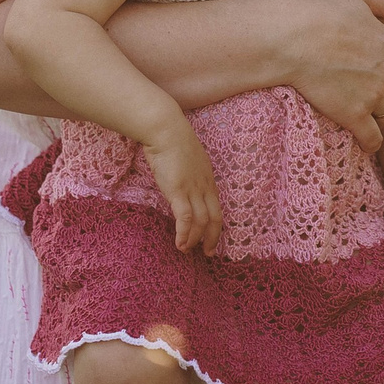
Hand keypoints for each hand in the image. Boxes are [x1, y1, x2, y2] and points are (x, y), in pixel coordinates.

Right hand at [141, 122, 223, 254]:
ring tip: (186, 250)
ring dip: (194, 239)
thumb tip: (181, 183)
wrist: (166, 129)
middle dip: (212, 238)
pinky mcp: (178, 191)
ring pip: (201, 222)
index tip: (211, 238)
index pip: (217, 208)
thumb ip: (188, 174)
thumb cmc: (172, 140)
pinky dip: (184, 234)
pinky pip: (185, 218)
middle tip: (207, 253)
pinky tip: (179, 243)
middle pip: (214, 218)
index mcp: (208, 179)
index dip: (215, 226)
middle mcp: (204, 186)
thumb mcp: (187, 160)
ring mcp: (193, 189)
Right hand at [276, 0, 383, 151]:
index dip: (376, 58)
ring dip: (377, 113)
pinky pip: (372, 138)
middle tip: (353, 85)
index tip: (359, 61)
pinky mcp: (355, 115)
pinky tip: (365, 144)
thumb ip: (383, 2)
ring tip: (361, 114)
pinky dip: (371, 142)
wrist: (290, 37)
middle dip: (377, 85)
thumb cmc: (316, 11)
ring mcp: (373, 94)